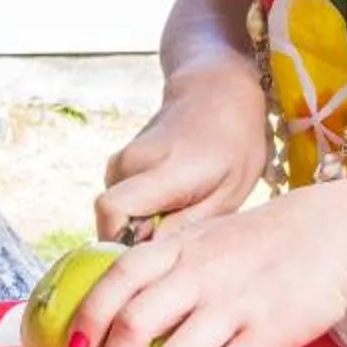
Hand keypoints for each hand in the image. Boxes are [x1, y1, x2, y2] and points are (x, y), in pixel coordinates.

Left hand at [63, 185, 346, 346]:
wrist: (341, 232)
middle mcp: (197, 274)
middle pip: (131, 326)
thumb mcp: (211, 234)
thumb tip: (129, 304)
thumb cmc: (270, 239)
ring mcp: (232, 304)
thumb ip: (172, 262)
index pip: (116, 279)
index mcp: (179, 248)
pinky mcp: (267, 333)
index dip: (87, 317)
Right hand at [94, 62, 269, 240]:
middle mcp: (131, 163)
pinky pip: (121, 202)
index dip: (120, 242)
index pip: (112, 210)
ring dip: (142, 223)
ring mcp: (121, 162)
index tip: (151, 255)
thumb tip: (150, 253)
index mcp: (163, 170)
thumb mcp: (231, 192)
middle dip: (139, 239)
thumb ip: (188, 226)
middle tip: (181, 233)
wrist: (215, 91)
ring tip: (181, 211)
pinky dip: (141, 210)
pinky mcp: (119, 165)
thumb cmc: (234, 143)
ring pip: (117, 214)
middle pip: (113, 221)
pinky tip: (172, 200)